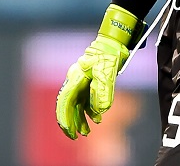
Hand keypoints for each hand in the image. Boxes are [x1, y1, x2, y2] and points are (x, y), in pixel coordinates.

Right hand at [56, 4, 143, 138]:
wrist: (113, 42)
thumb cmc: (109, 55)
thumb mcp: (107, 73)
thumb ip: (103, 92)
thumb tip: (100, 111)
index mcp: (76, 78)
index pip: (65, 101)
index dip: (65, 117)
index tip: (69, 131)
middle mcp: (75, 80)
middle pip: (67, 105)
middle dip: (69, 122)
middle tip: (73, 137)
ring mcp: (81, 81)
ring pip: (75, 104)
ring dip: (79, 119)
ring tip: (85, 132)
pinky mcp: (88, 82)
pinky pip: (84, 100)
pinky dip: (88, 111)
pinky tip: (96, 119)